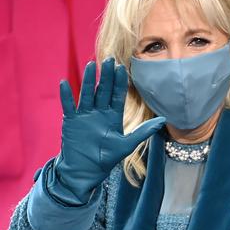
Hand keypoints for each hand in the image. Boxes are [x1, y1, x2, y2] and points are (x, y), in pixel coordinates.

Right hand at [54, 59, 164, 201]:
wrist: (86, 171)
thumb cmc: (107, 158)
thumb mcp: (128, 144)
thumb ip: (144, 131)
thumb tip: (163, 120)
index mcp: (113, 116)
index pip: (117, 95)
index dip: (119, 81)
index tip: (121, 67)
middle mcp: (99, 112)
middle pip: (103, 90)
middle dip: (106, 76)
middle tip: (109, 59)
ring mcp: (85, 115)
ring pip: (87, 93)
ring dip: (89, 80)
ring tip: (90, 65)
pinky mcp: (71, 121)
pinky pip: (68, 106)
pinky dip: (66, 95)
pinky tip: (65, 83)